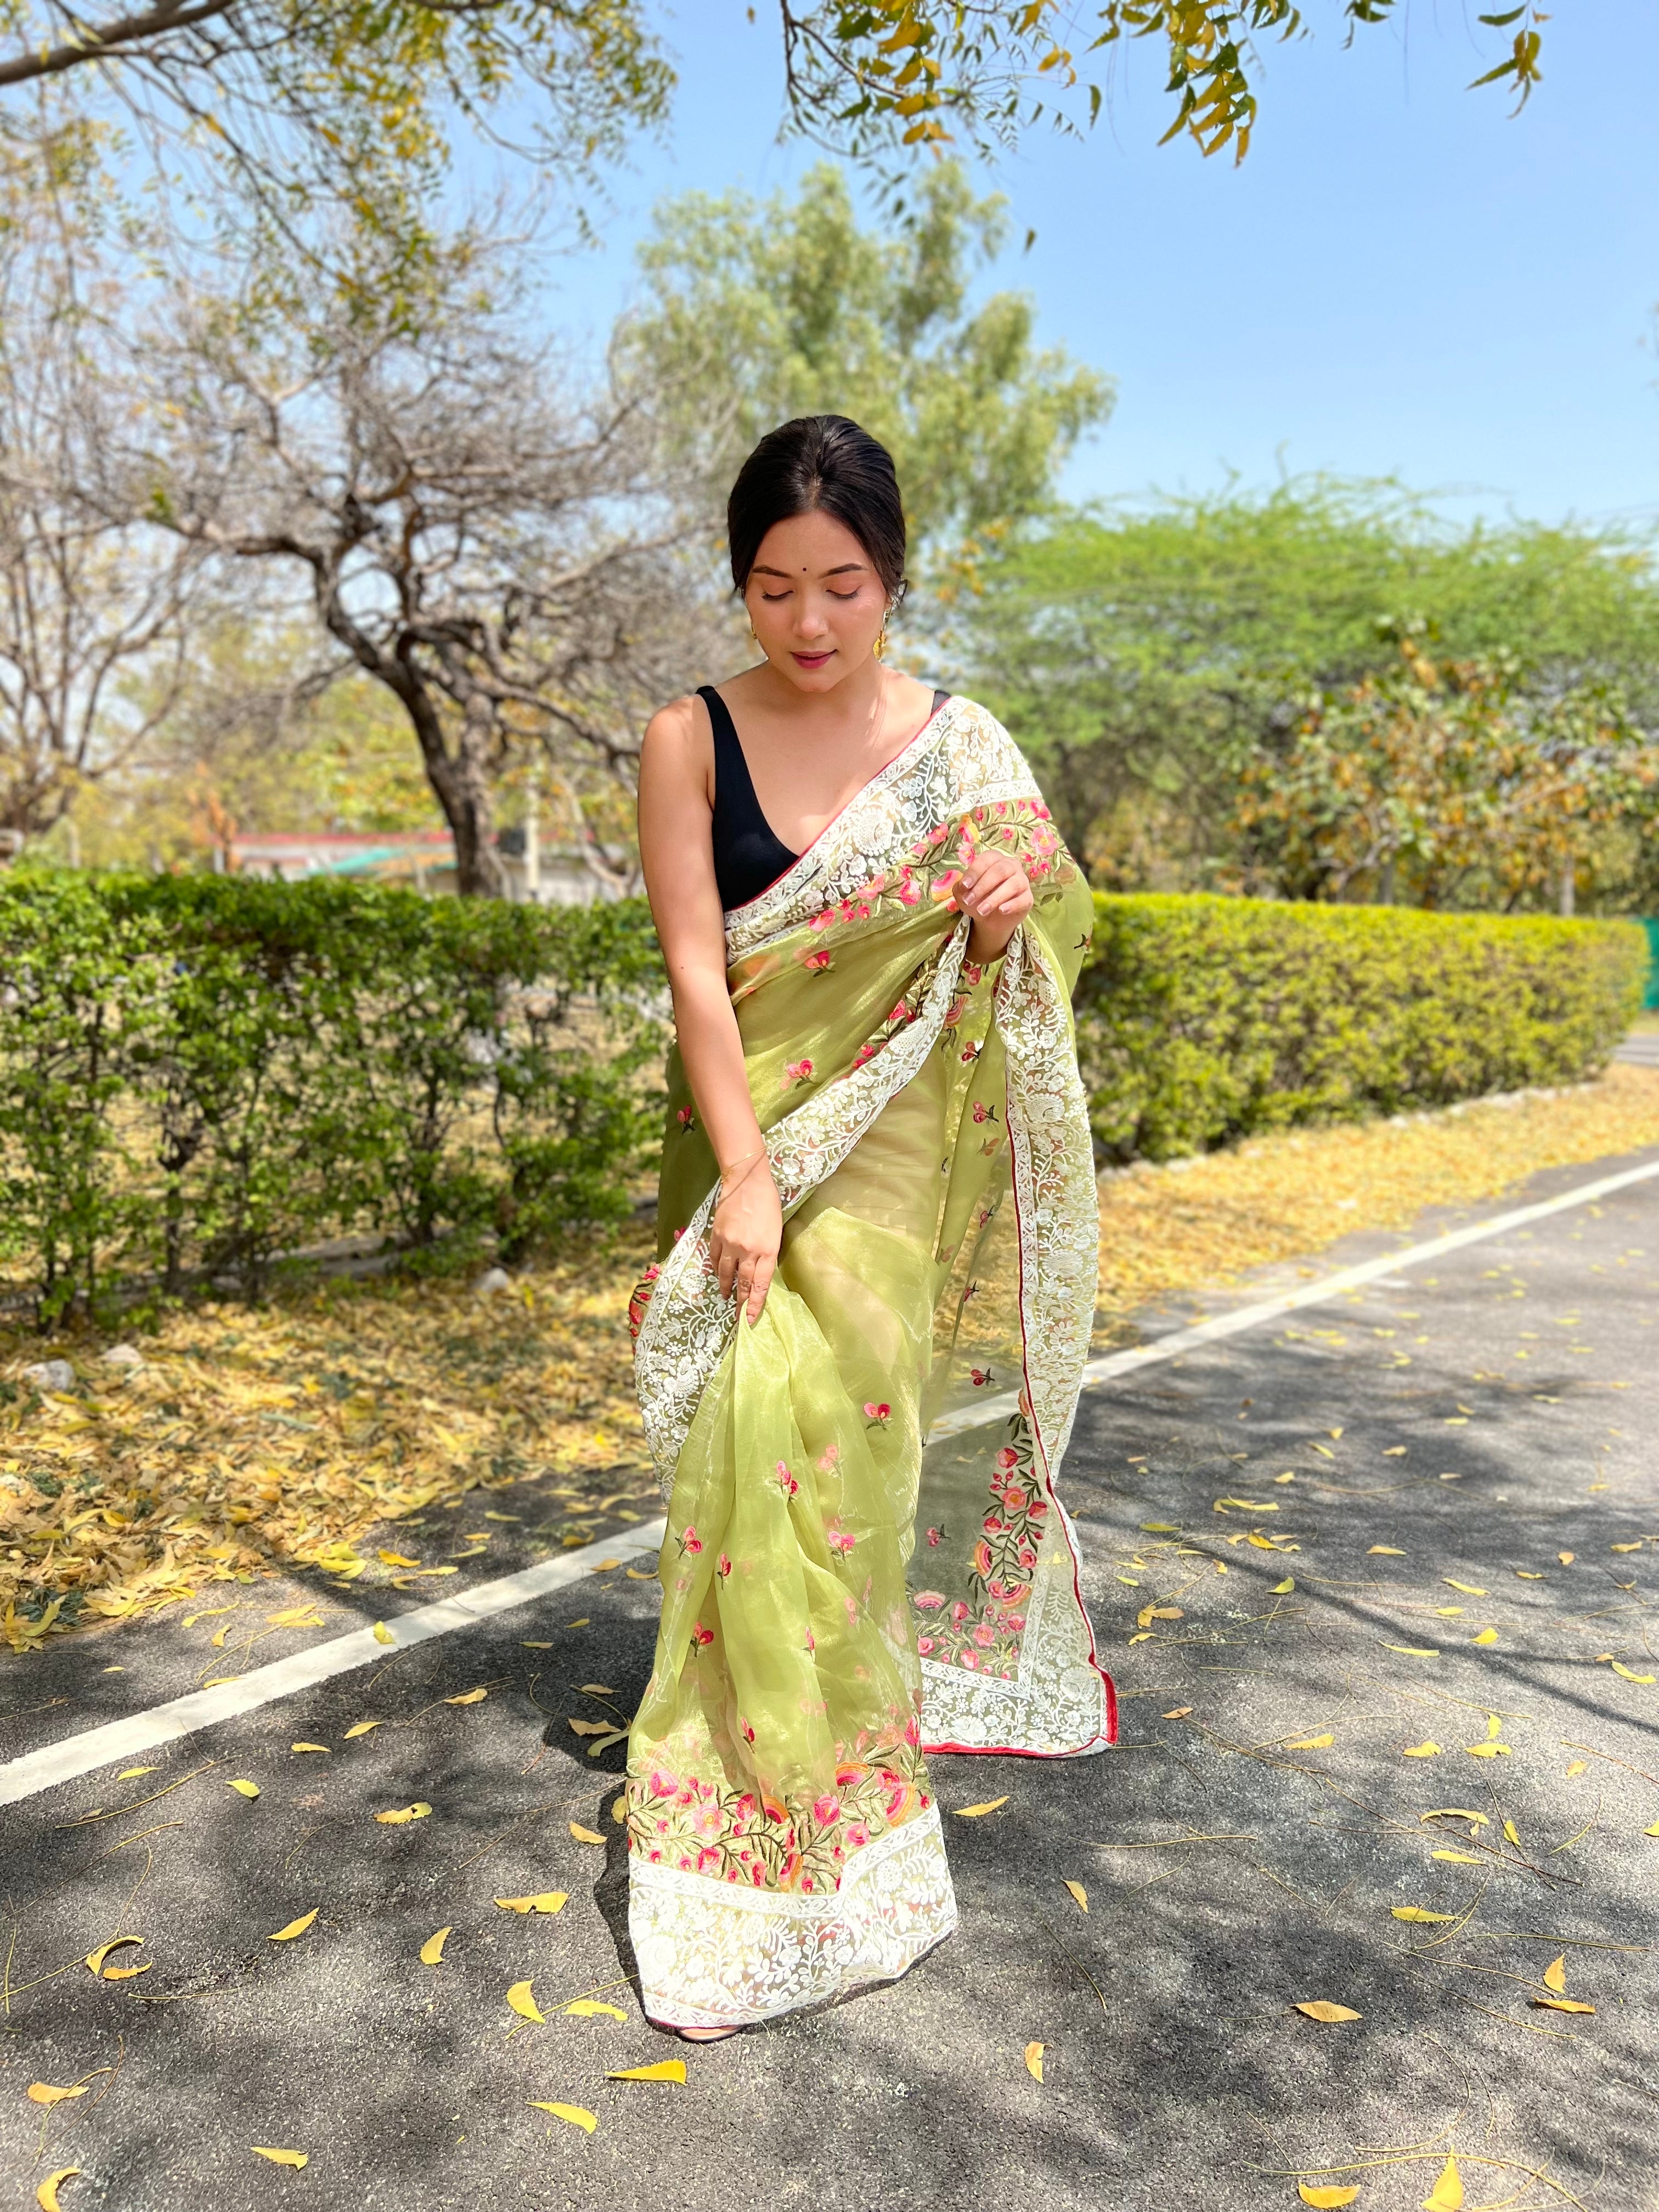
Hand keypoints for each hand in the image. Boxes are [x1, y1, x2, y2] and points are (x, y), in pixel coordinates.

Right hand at [707, 1158, 782, 1324]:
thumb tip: (759, 1271)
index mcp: (767, 1250)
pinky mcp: (717, 1235)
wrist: (747, 1181)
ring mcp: (730, 1244)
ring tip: (726, 1297)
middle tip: (737, 1318)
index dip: (754, 1305)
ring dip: (726, 1288)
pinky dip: (715, 1268)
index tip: (749, 1320)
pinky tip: (717, 1274)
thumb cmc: (769, 1203)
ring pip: (725, 1273)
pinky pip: (714, 1258)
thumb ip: (768, 1253)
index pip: (760, 1285)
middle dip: (740, 1303)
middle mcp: (748, 1251)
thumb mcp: (776, 1231)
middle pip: (743, 1283)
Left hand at [953, 850, 1032, 962]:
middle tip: (969, 900)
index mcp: (995, 859)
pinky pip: (1023, 899)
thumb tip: (964, 886)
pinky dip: (1012, 905)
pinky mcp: (1028, 898)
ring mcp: (1022, 881)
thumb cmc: (977, 899)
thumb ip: (961, 886)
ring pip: (1012, 884)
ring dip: (995, 898)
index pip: (986, 860)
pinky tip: (1001, 911)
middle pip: (1000, 871)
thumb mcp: (964, 893)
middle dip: (983, 886)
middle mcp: (1011, 866)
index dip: (975, 872)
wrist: (988, 919)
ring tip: (982, 911)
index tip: (965, 886)